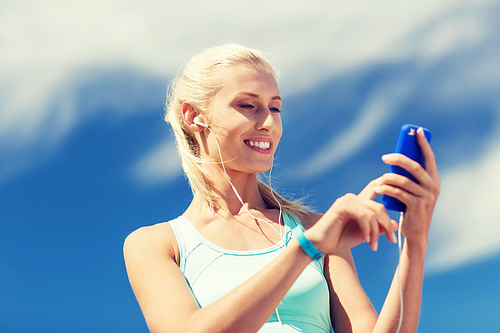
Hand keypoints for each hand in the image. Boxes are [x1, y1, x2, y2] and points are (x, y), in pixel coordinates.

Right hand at [306, 192, 398, 254]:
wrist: (320, 245)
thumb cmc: (340, 239)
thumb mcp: (365, 234)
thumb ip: (378, 228)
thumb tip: (395, 224)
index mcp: (358, 202)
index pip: (376, 189)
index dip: (388, 187)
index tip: (404, 196)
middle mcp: (353, 198)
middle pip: (379, 206)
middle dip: (387, 224)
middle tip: (392, 240)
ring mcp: (347, 200)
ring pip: (373, 212)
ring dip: (376, 232)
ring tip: (373, 245)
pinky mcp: (342, 206)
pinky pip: (363, 216)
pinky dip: (368, 230)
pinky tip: (366, 240)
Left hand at [372, 127, 440, 244]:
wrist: (416, 233)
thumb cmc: (411, 208)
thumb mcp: (413, 191)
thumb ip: (410, 177)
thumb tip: (395, 159)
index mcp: (434, 180)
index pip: (429, 158)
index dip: (423, 143)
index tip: (416, 130)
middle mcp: (433, 186)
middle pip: (415, 167)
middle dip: (399, 159)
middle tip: (385, 157)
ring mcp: (426, 197)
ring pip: (404, 181)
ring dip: (389, 178)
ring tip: (379, 178)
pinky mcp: (417, 206)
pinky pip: (399, 193)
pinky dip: (387, 189)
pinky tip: (378, 188)